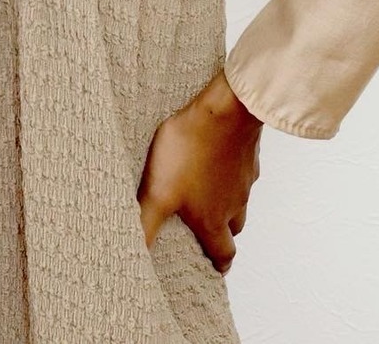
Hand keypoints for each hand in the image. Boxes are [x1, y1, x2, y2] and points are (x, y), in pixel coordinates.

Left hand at [137, 69, 262, 274]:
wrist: (225, 109)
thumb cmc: (192, 149)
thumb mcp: (159, 191)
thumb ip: (145, 224)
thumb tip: (132, 253)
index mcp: (214, 220)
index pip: (223, 255)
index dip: (218, 264)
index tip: (214, 268)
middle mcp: (234, 203)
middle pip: (233, 229)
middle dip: (221, 233)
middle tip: (206, 230)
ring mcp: (243, 177)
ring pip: (237, 199)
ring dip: (225, 201)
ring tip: (205, 192)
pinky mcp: (247, 153)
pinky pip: (240, 169)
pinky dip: (229, 170)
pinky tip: (215, 156)